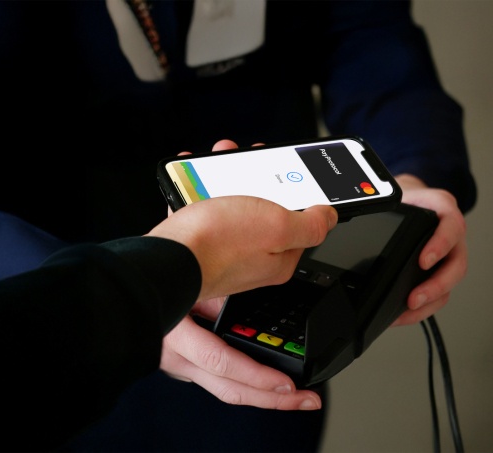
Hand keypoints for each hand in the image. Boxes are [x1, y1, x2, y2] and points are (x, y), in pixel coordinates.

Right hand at [151, 140, 335, 409]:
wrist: (163, 259)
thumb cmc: (217, 244)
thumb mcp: (277, 226)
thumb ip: (309, 223)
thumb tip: (329, 217)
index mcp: (279, 259)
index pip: (303, 226)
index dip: (302, 196)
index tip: (296, 175)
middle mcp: (254, 259)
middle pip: (267, 212)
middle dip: (262, 181)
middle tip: (256, 160)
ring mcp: (226, 252)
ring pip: (236, 208)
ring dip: (233, 180)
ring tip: (223, 159)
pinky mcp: (200, 246)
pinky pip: (208, 212)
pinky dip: (205, 192)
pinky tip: (197, 180)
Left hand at [389, 174, 467, 325]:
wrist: (408, 199)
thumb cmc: (404, 199)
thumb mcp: (397, 197)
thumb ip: (389, 206)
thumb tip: (366, 221)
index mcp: (442, 209)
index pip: (451, 226)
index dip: (440, 244)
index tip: (423, 261)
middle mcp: (451, 233)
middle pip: (457, 263)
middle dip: (436, 284)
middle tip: (414, 298)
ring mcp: (449, 253)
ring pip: (450, 282)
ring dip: (431, 299)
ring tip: (409, 309)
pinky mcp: (441, 269)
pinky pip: (441, 291)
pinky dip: (426, 305)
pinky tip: (407, 312)